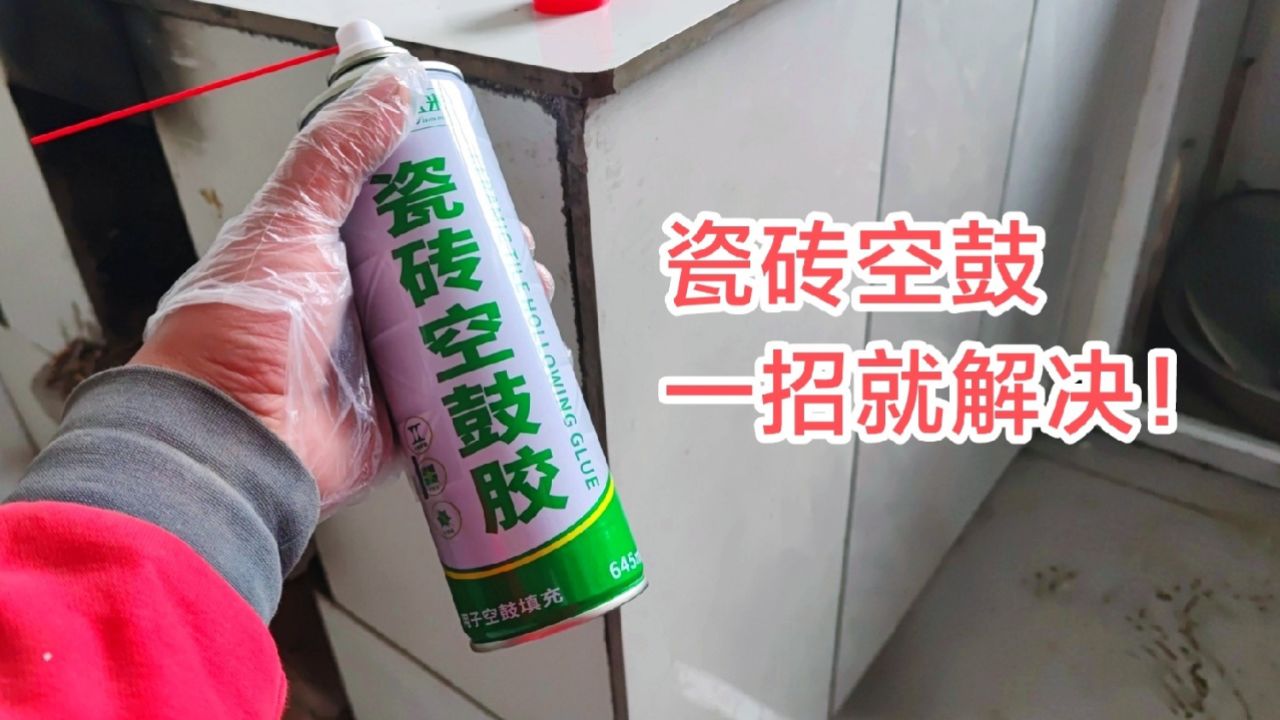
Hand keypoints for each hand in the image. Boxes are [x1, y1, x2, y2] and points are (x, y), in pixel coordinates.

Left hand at [132, 55, 552, 510]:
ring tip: (531, 299)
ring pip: (463, 326)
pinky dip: (497, 374)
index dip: (448, 198)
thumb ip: (337, 154)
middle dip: (489, 256)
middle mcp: (359, 305)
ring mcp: (384, 362)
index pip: (403, 213)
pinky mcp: (405, 416)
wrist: (233, 438)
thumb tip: (394, 86)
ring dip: (503, 311)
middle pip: (444, 269)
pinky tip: (526, 357)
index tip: (482, 189)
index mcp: (330, 254)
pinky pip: (464, 391)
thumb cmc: (244, 327)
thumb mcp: (290, 221)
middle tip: (515, 251)